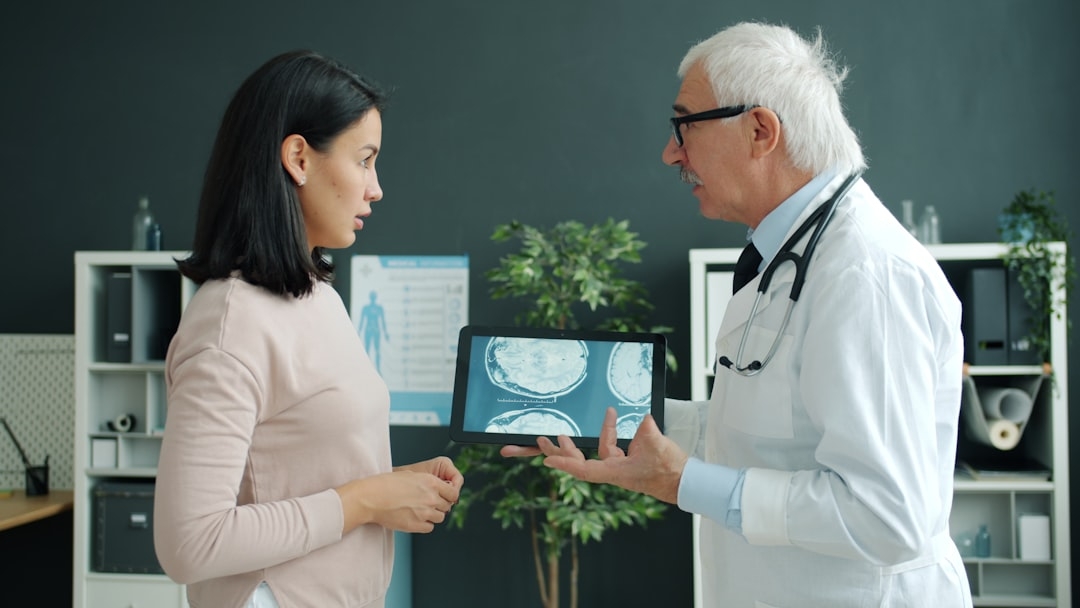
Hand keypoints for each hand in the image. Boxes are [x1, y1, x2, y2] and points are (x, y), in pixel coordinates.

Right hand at [336, 460, 461, 533]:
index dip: (450, 496)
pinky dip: (425, 524)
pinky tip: (416, 518)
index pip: (453, 493)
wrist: (371, 497)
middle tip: (430, 504)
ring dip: (433, 515)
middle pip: (447, 506)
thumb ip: (427, 482)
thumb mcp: (410, 475)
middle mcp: (430, 497)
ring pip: (440, 517)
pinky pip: (429, 528)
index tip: (445, 497)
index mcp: (430, 482)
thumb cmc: (386, 484)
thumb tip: (437, 488)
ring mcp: (424, 512)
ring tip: (420, 511)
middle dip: (441, 505)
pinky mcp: (416, 525)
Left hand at [537, 407, 687, 503]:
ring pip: (594, 453)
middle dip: (561, 451)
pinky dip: (609, 433)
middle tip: (543, 440)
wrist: (684, 482)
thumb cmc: (669, 470)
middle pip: (580, 462)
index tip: (546, 460)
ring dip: (582, 442)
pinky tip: (611, 418)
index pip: (583, 469)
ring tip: (567, 432)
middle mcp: (613, 471)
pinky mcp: (628, 462)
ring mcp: (619, 467)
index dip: (564, 464)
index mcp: (614, 472)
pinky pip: (611, 447)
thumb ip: (645, 429)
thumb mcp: (656, 445)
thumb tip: (642, 419)